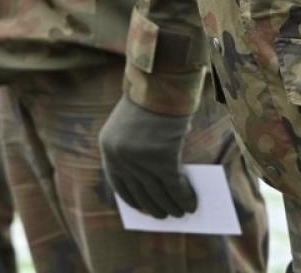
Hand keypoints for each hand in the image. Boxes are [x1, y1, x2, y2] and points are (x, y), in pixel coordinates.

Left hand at [97, 95, 196, 218]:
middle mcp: (121, 158)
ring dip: (173, 207)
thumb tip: (156, 187)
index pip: (119, 185)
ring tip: (183, 214)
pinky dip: (185, 198)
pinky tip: (192, 203)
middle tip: (165, 215)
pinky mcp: (162, 160)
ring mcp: (141, 160)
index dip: (132, 200)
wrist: (160, 84)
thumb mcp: (133, 127)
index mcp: (108, 149)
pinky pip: (175, 187)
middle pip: (141, 192)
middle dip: (155, 207)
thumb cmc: (150, 103)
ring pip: (159, 194)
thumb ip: (136, 154)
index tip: (142, 209)